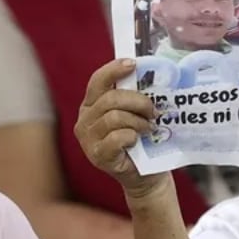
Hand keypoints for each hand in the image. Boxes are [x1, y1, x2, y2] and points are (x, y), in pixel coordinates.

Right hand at [75, 59, 169, 198]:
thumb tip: (145, 72)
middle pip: (111, 98)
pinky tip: (137, 141)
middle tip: (153, 112)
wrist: (145, 173)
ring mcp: (88, 138)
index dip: (114, 69)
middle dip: (138, 102)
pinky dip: (132, 136)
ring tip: (148, 128)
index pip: (98, 80)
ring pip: (115, 117)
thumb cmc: (141, 141)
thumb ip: (133, 95)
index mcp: (92, 104)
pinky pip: (117, 137)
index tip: (133, 64)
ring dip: (138, 122)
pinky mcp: (96, 155)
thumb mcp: (135, 113)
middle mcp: (85, 119)